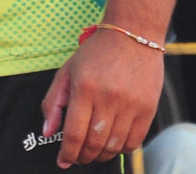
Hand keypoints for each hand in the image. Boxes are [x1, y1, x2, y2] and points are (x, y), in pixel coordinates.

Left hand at [41, 30, 161, 167]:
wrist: (133, 35)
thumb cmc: (95, 53)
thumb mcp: (67, 71)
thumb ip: (53, 102)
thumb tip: (47, 133)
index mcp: (84, 88)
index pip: (74, 134)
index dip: (68, 153)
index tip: (63, 161)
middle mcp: (108, 98)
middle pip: (94, 143)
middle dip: (83, 157)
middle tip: (77, 158)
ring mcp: (130, 105)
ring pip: (114, 146)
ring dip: (101, 155)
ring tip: (93, 153)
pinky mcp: (148, 109)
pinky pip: (134, 142)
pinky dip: (122, 150)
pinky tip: (113, 145)